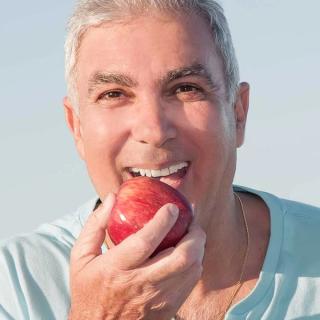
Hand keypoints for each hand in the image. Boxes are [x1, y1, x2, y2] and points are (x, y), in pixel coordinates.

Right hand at [68, 193, 205, 319]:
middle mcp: (140, 284)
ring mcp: (157, 299)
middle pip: (180, 257)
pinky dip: (196, 263)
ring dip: (198, 247)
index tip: (172, 207)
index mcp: (116, 268)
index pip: (145, 241)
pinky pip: (191, 282)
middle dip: (194, 235)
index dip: (163, 221)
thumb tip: (112, 198)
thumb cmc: (89, 290)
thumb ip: (95, 225)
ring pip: (191, 270)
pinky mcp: (167, 308)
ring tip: (193, 233)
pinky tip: (190, 254)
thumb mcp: (81, 256)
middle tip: (192, 221)